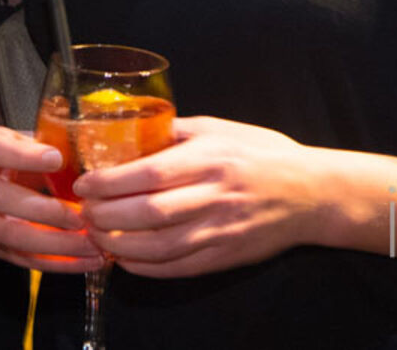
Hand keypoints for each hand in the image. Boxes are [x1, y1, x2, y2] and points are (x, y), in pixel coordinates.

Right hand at [0, 126, 103, 272]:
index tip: (57, 159)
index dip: (23, 155)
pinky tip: (85, 260)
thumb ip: (47, 145)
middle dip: (43, 211)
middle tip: (81, 217)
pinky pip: (21, 259)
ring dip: (54, 244)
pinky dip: (56, 263)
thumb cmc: (8, 157)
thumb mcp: (22, 139)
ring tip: (90, 244)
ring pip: (9, 235)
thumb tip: (92, 154)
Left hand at [74, 116, 324, 277]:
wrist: (312, 194)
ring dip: (119, 244)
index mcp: (211, 159)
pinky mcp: (224, 257)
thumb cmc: (263, 154)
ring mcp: (220, 231)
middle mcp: (214, 196)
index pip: (150, 172)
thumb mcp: (221, 129)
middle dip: (107, 214)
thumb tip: (130, 130)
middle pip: (149, 212)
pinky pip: (177, 268)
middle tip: (84, 210)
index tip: (85, 182)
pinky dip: (145, 267)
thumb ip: (176, 131)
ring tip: (97, 234)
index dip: (111, 181)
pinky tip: (125, 257)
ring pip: (159, 246)